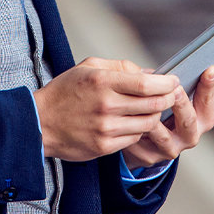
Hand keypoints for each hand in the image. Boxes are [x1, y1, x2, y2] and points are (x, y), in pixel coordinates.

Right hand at [33, 57, 180, 161]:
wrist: (40, 122)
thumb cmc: (65, 91)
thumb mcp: (88, 67)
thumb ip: (121, 67)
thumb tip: (151, 73)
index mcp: (102, 82)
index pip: (145, 84)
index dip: (165, 83)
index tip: (173, 80)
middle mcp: (105, 106)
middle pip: (152, 105)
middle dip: (168, 99)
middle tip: (171, 94)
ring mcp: (105, 128)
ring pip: (147, 124)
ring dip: (155, 116)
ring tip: (153, 108)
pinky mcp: (104, 146)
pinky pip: (135, 138)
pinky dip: (140, 130)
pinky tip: (135, 122)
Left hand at [121, 66, 213, 169]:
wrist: (145, 142)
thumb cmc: (164, 109)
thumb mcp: (179, 94)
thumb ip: (193, 81)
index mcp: (201, 120)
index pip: (207, 102)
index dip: (208, 86)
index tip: (209, 69)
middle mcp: (189, 136)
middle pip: (188, 120)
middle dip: (181, 103)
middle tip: (174, 88)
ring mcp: (170, 149)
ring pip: (162, 134)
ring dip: (153, 117)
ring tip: (145, 102)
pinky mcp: (149, 157)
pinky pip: (141, 142)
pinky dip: (134, 129)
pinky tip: (126, 117)